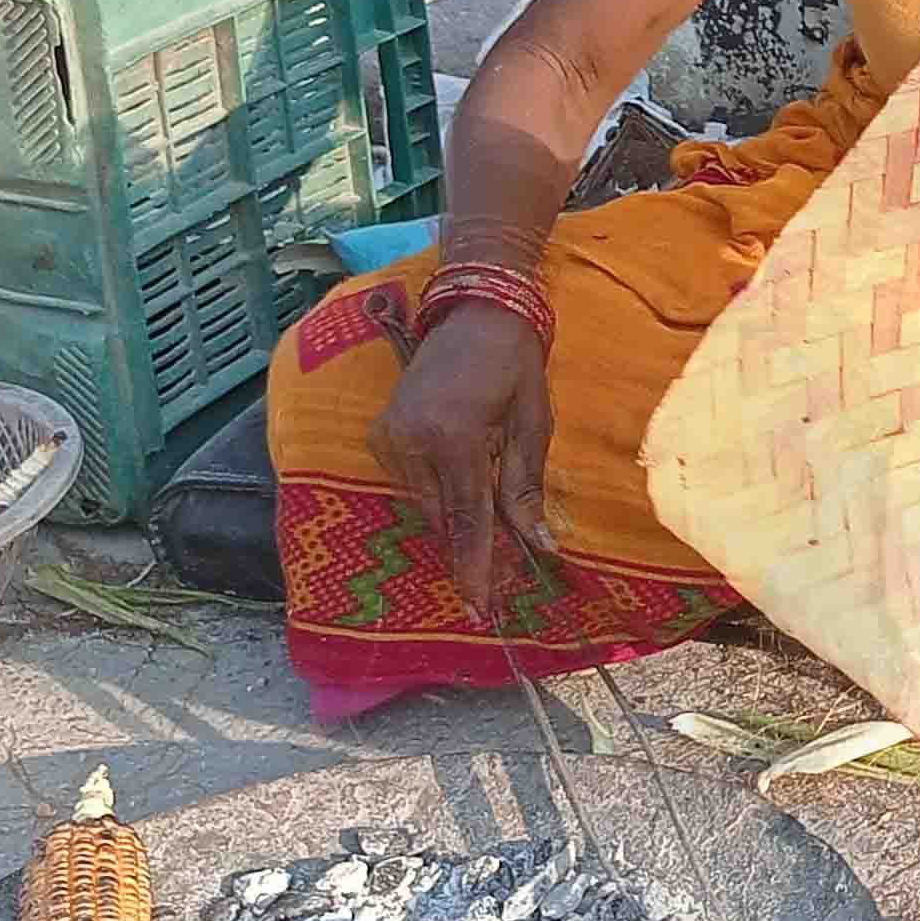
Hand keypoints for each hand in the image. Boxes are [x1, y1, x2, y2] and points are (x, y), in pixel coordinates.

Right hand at [375, 301, 558, 620]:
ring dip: (455, 522)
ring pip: (425, 505)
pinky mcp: (380, 434)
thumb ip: (526, 488)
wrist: (474, 314)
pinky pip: (411, 484)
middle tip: (497, 586)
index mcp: (452, 437)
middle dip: (470, 551)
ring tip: (489, 540)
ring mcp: (388, 437)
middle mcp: (409, 441)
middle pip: (442, 518)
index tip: (480, 607)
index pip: (466, 518)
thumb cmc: (515, 364)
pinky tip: (463, 493)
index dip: (475, 566)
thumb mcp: (533, 424)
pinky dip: (438, 496)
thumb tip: (539, 547)